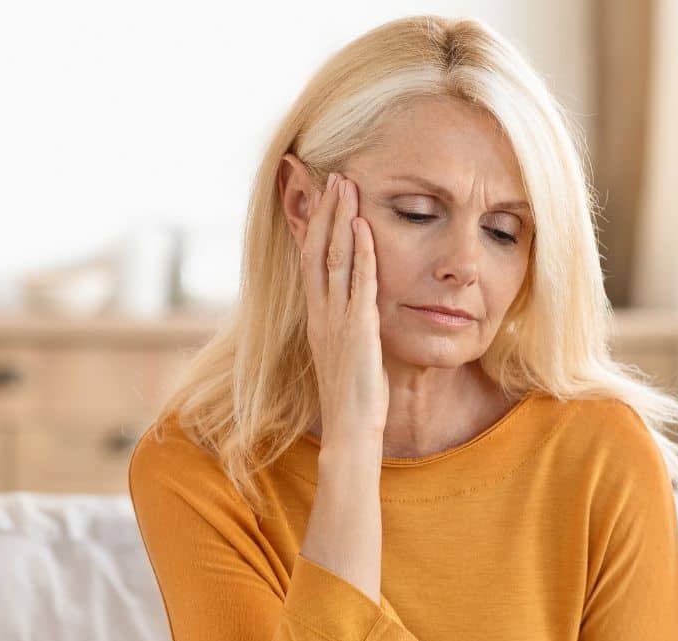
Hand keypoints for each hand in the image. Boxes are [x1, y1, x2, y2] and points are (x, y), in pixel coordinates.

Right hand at [302, 172, 387, 442]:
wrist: (351, 430)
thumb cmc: (355, 396)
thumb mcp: (348, 352)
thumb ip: (349, 326)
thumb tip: (358, 309)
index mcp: (318, 317)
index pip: (311, 260)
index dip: (315, 226)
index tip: (321, 195)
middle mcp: (321, 313)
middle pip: (317, 250)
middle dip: (326, 211)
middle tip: (333, 174)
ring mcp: (336, 320)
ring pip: (334, 259)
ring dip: (341, 220)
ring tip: (346, 185)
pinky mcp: (358, 331)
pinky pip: (359, 285)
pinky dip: (362, 254)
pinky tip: (365, 228)